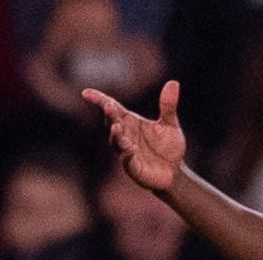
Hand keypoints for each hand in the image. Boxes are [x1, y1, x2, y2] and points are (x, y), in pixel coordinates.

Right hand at [83, 80, 185, 194]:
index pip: (112, 108)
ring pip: (116, 142)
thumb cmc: (169, 148)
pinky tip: (129, 150)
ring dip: (116, 135)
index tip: (86, 93)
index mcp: (130, 122)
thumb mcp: (170, 124)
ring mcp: (127, 151)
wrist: (175, 173)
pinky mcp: (133, 167)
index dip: (99, 100)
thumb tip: (174, 82)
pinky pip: (127, 161)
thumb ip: (168, 105)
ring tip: (117, 127)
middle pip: (112, 122)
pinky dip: (127, 155)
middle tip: (109, 106)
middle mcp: (125, 135)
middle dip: (110, 115)